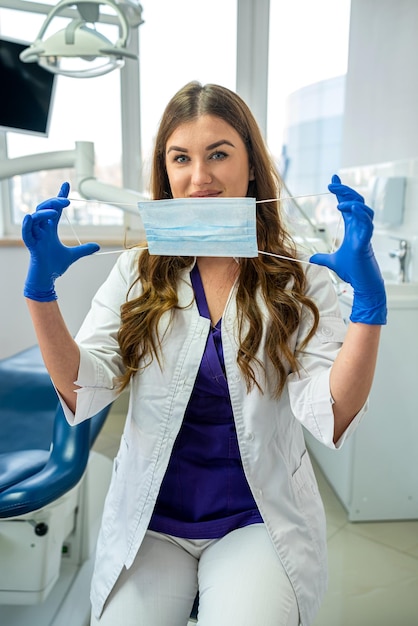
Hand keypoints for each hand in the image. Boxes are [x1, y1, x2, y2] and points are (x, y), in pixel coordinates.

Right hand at [22, 182, 99, 301]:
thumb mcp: (73, 255)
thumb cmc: (55, 266)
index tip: (67, 185)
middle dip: (55, 202)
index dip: (60, 196)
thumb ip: (84, 249)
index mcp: (50, 229)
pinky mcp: (31, 245)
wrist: (47, 279)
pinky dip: (28, 224)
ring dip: (44, 212)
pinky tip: (30, 217)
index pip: (55, 208)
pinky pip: (26, 232)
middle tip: (67, 200)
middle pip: (45, 209)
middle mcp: (42, 230)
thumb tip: (98, 246)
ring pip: (35, 217)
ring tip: (55, 210)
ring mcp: (36, 236)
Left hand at [310, 174, 385, 324]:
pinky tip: (351, 208)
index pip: (347, 205)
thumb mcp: (333, 262)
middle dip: (345, 190)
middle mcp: (360, 227)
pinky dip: (361, 214)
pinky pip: (367, 223)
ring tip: (339, 202)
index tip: (333, 179)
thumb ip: (322, 257)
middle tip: (332, 184)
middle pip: (356, 202)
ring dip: (352, 202)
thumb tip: (311, 258)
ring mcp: (365, 233)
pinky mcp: (367, 241)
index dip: (341, 191)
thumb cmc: (353, 272)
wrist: (362, 284)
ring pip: (364, 209)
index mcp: (353, 228)